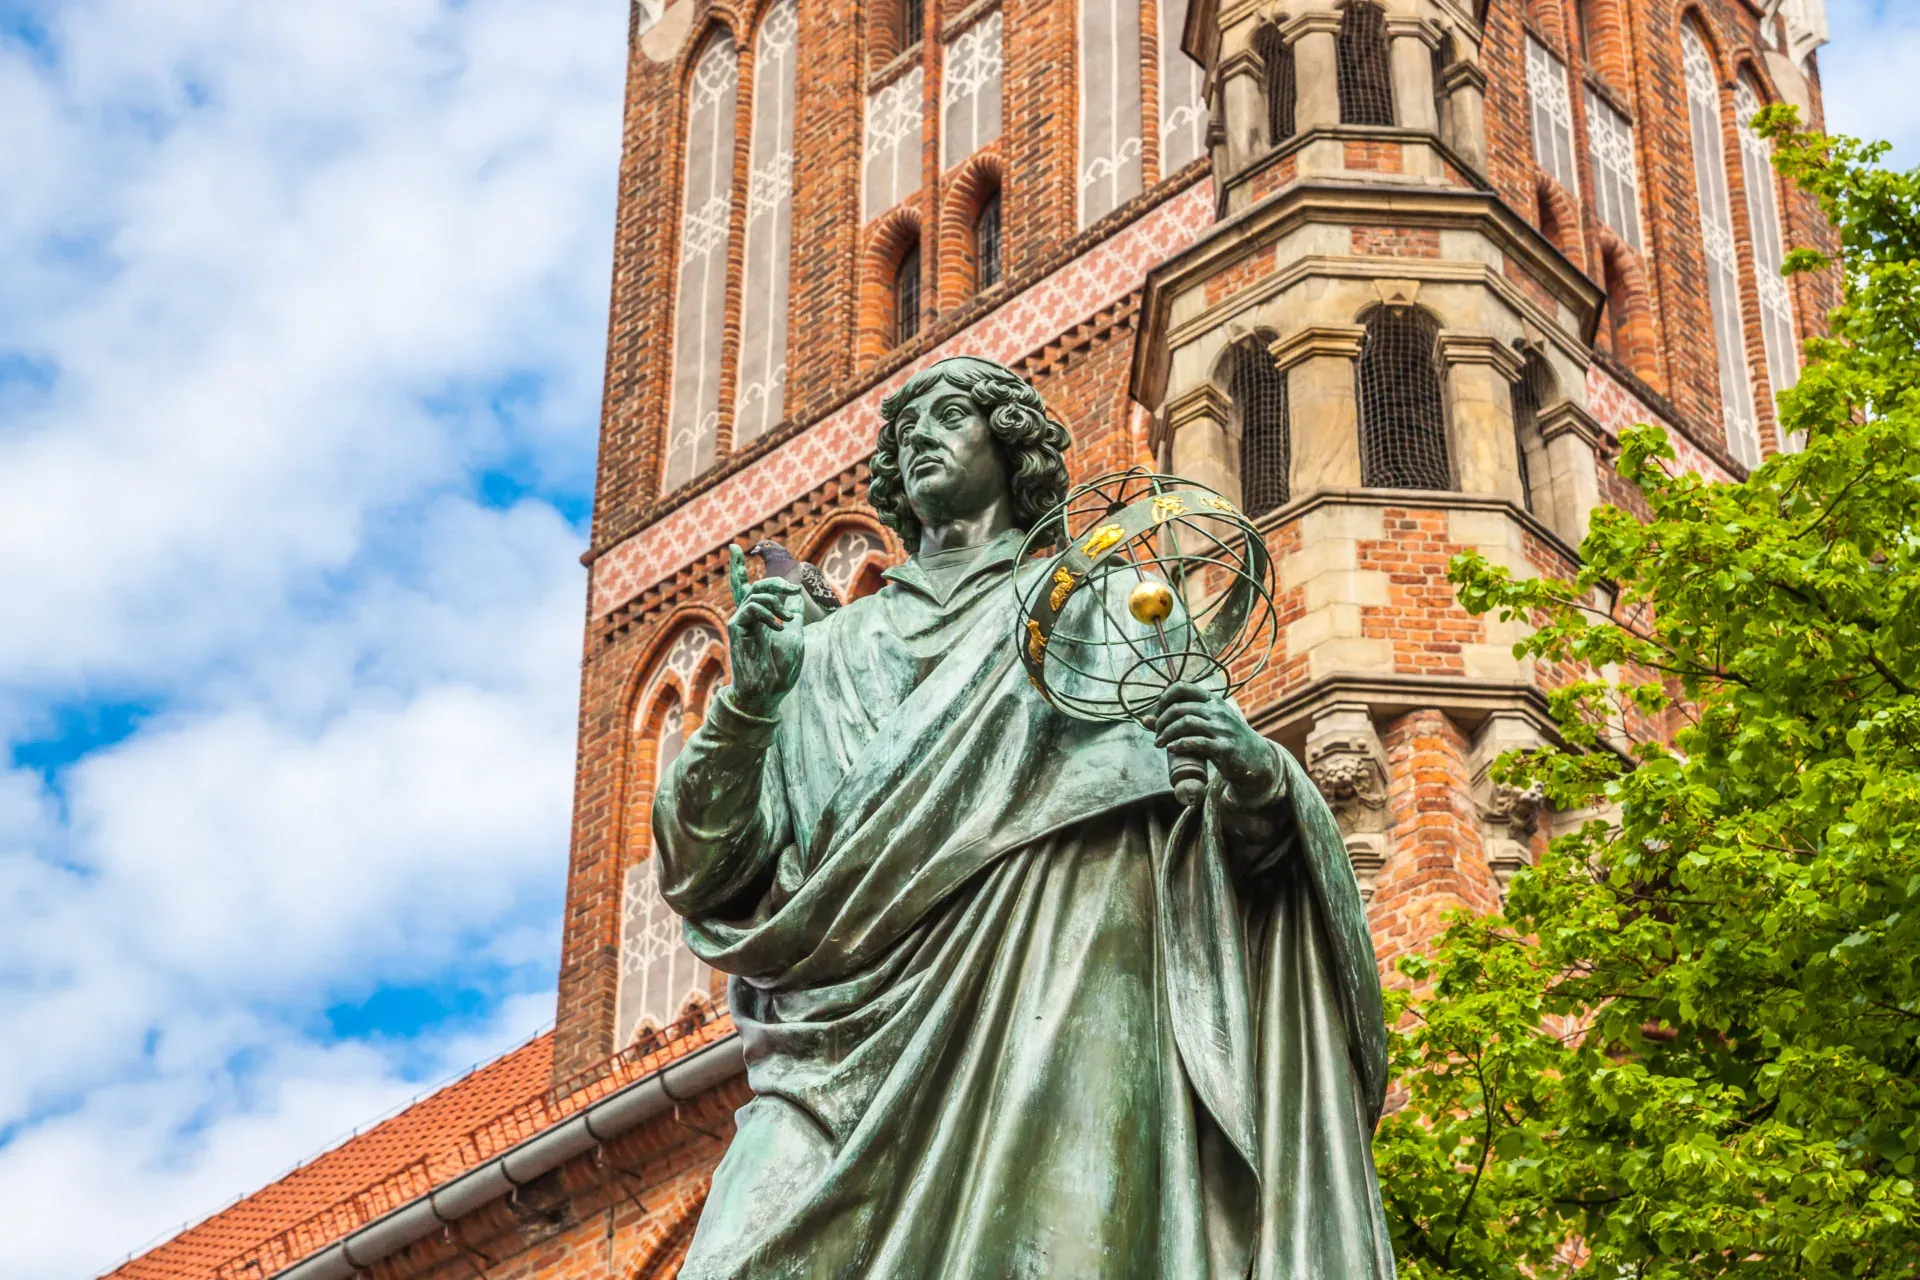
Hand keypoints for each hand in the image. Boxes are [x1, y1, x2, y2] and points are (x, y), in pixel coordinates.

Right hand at [725, 544, 804, 716]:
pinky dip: (769, 614)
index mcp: (759, 619)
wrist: (769, 691)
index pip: (748, 589)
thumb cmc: (781, 669)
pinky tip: (779, 628)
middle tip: (793, 590)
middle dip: (774, 581)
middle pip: (751, 586)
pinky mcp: (736, 629)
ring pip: (755, 595)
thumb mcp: (795, 635)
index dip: (738, 568)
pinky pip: (752, 608)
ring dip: (777, 602)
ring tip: (789, 620)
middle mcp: (746, 618)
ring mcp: (740, 623)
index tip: (734, 547)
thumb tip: (797, 597)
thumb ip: (793, 614)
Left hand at [1145, 682, 1282, 802]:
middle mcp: (1217, 711)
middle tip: (1156, 734)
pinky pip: (1197, 742)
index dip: (1164, 698)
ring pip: (1185, 723)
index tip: (1158, 713)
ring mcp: (1222, 728)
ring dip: (1166, 733)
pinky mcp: (1224, 747)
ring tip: (1159, 743)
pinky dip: (1179, 744)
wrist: (1255, 758)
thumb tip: (1144, 719)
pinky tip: (1171, 749)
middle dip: (1161, 721)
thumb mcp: (1204, 724)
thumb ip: (1175, 720)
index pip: (1182, 687)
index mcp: (1212, 700)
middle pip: (1179, 708)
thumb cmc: (1224, 738)